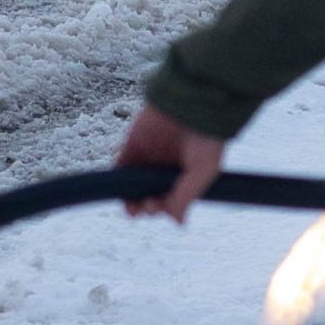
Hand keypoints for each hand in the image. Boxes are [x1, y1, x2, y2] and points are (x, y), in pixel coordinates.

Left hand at [115, 105, 226, 220]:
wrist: (193, 101)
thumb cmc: (207, 136)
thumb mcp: (204, 170)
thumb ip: (187, 195)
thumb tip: (177, 223)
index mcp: (184, 176)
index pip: (169, 201)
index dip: (164, 208)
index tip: (163, 206)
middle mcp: (164, 169)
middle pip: (148, 197)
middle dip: (146, 208)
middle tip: (149, 205)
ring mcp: (147, 158)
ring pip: (132, 187)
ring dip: (129, 201)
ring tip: (133, 207)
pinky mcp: (132, 145)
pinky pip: (120, 166)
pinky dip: (117, 178)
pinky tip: (121, 187)